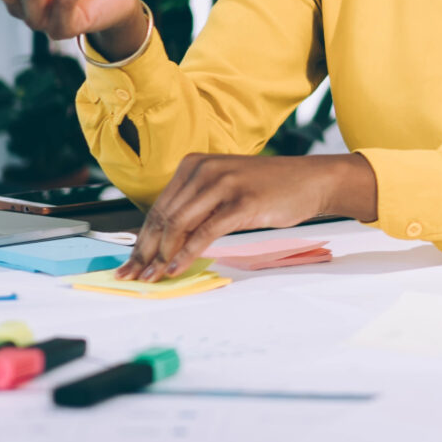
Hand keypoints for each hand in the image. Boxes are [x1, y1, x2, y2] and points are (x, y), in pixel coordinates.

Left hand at [120, 153, 378, 278]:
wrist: (311, 181)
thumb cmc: (269, 189)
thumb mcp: (225, 190)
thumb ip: (196, 207)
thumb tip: (163, 243)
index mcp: (194, 164)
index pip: (158, 207)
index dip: (140, 239)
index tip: (130, 263)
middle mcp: (204, 169)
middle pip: (163, 217)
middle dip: (144, 252)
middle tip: (133, 277)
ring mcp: (223, 183)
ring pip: (179, 224)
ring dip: (161, 256)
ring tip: (153, 278)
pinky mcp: (241, 202)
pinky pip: (205, 232)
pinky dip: (187, 253)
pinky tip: (177, 269)